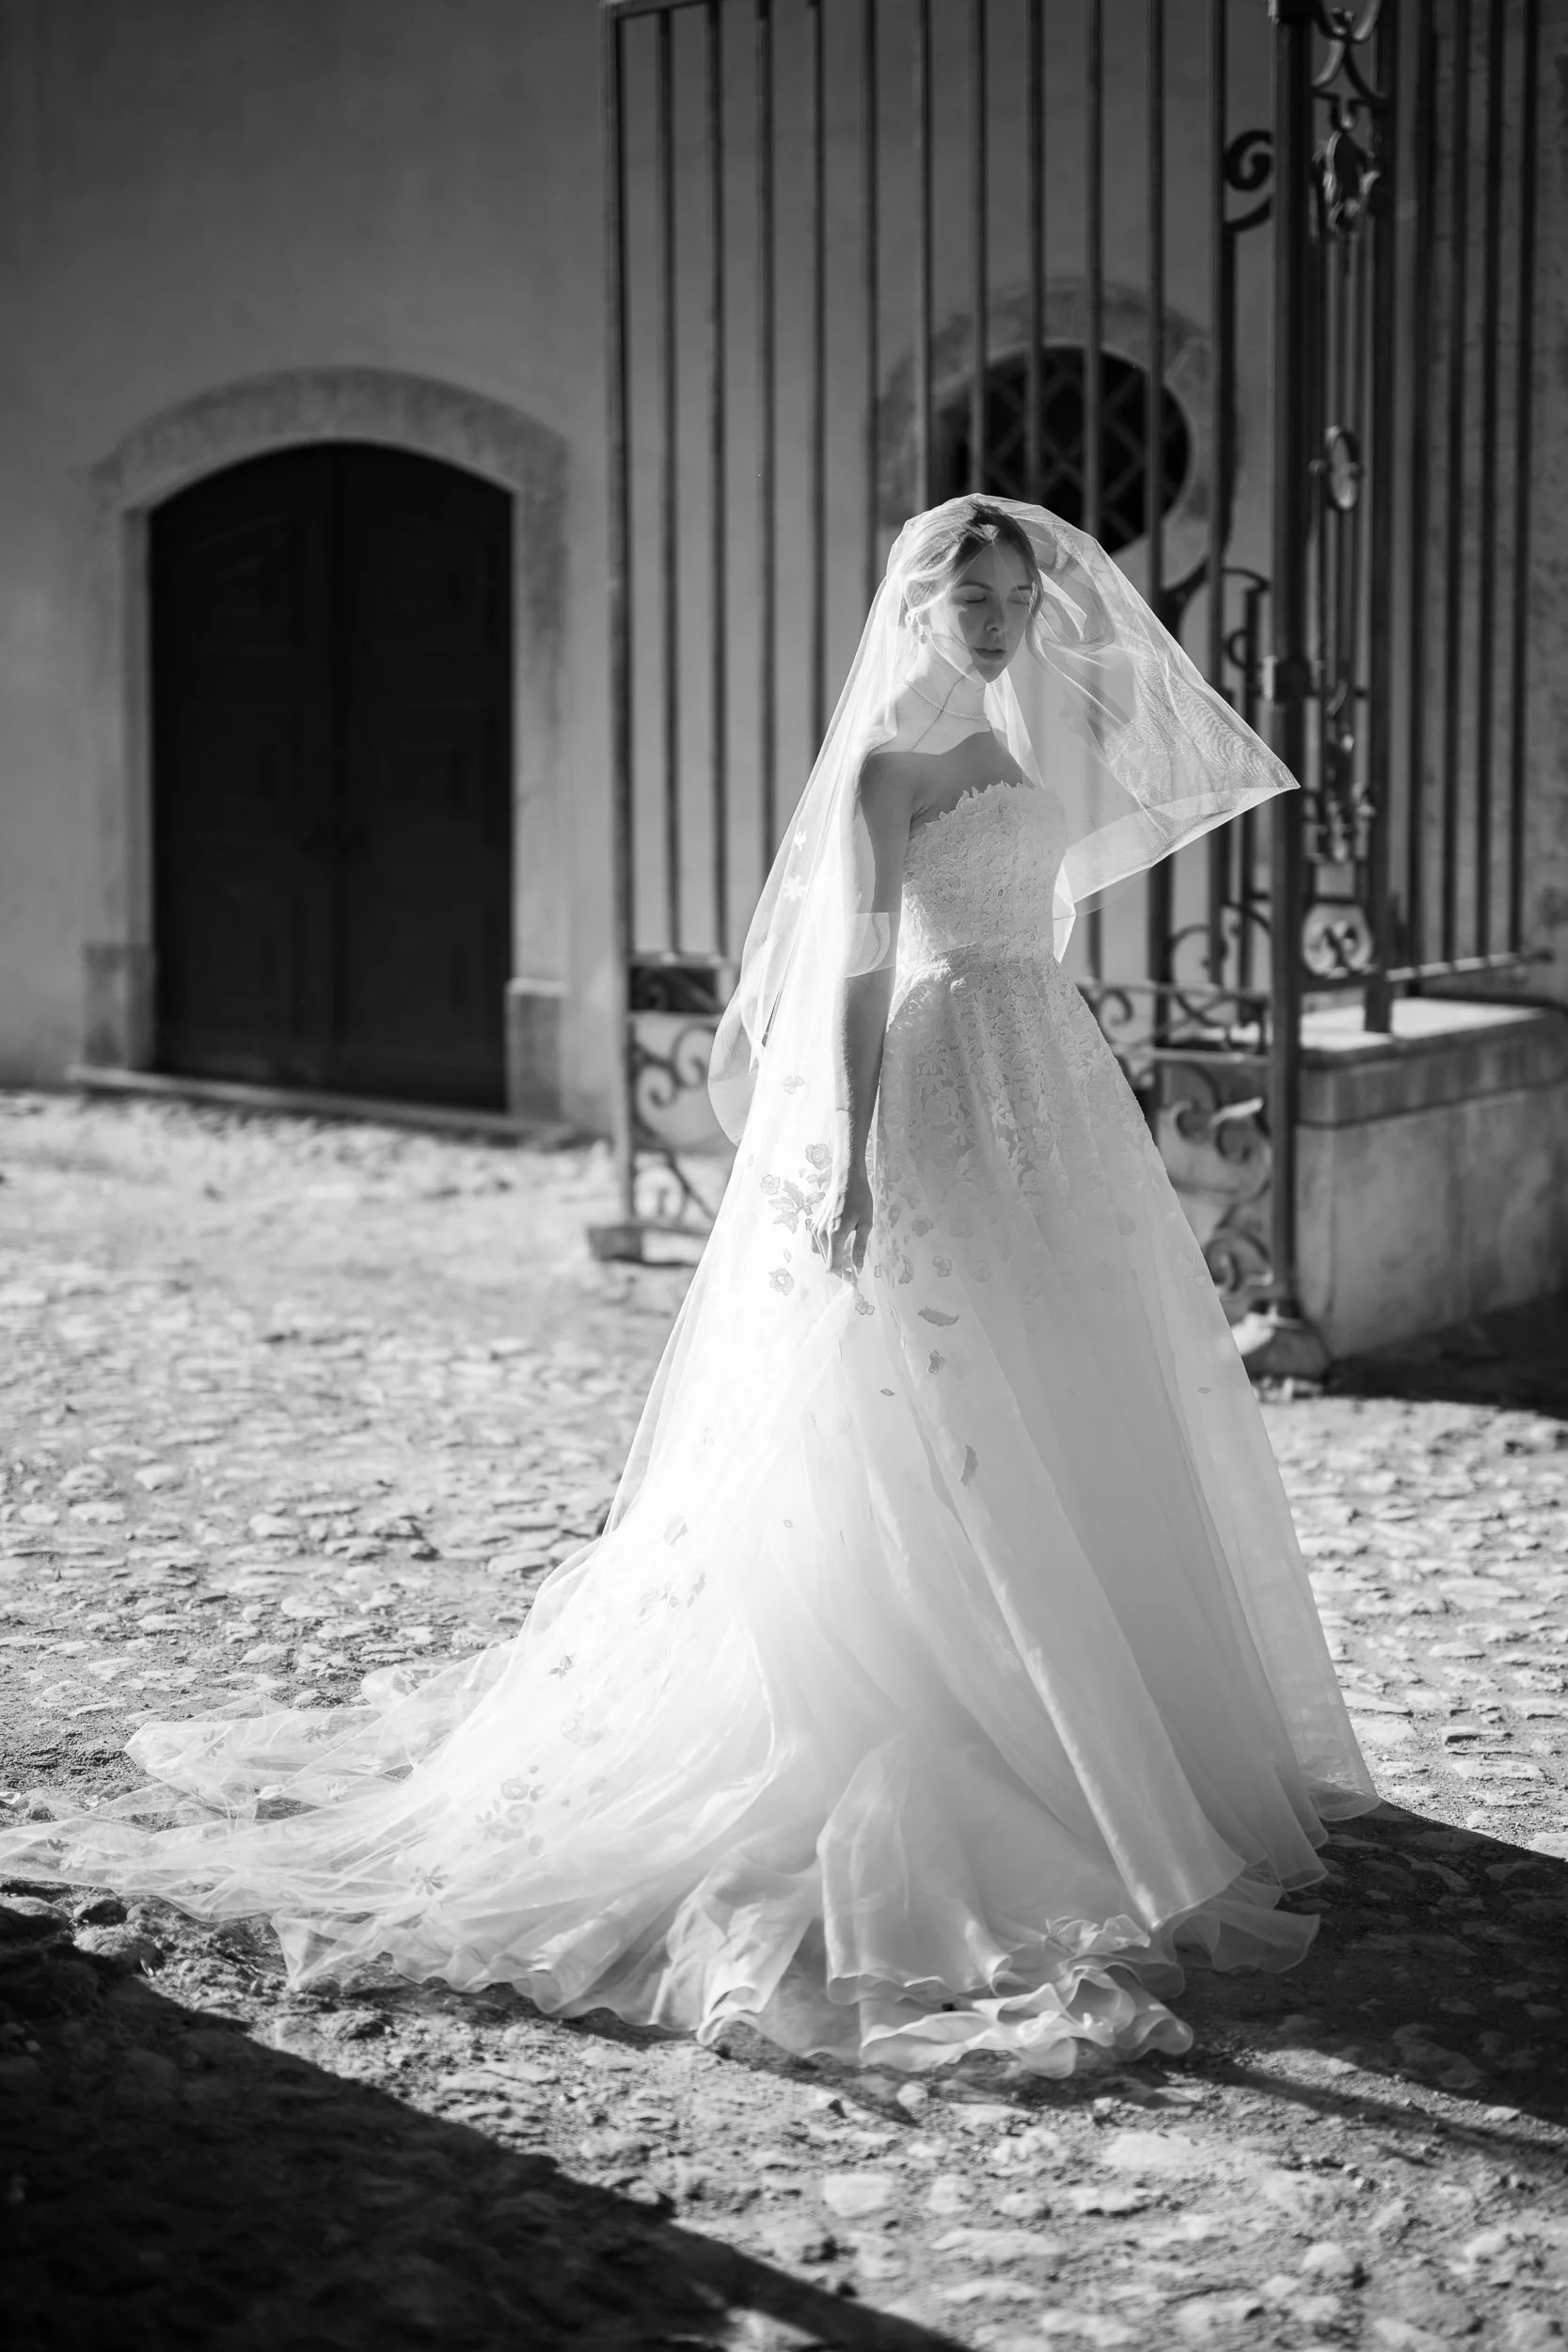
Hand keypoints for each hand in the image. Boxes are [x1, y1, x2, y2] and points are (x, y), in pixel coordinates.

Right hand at [812, 1160, 873, 1280]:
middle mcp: (821, 1233)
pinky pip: (817, 1244)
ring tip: (848, 1251)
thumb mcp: (865, 1224)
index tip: (854, 1277)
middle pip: (827, 1262)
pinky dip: (827, 1248)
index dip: (843, 1275)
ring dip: (834, 1257)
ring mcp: (815, 1228)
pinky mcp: (814, 1223)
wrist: (846, 1179)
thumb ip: (860, 1247)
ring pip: (822, 1254)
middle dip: (840, 1267)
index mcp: (835, 1234)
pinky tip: (838, 1242)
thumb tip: (858, 1268)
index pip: (833, 1266)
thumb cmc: (859, 1199)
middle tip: (855, 1266)